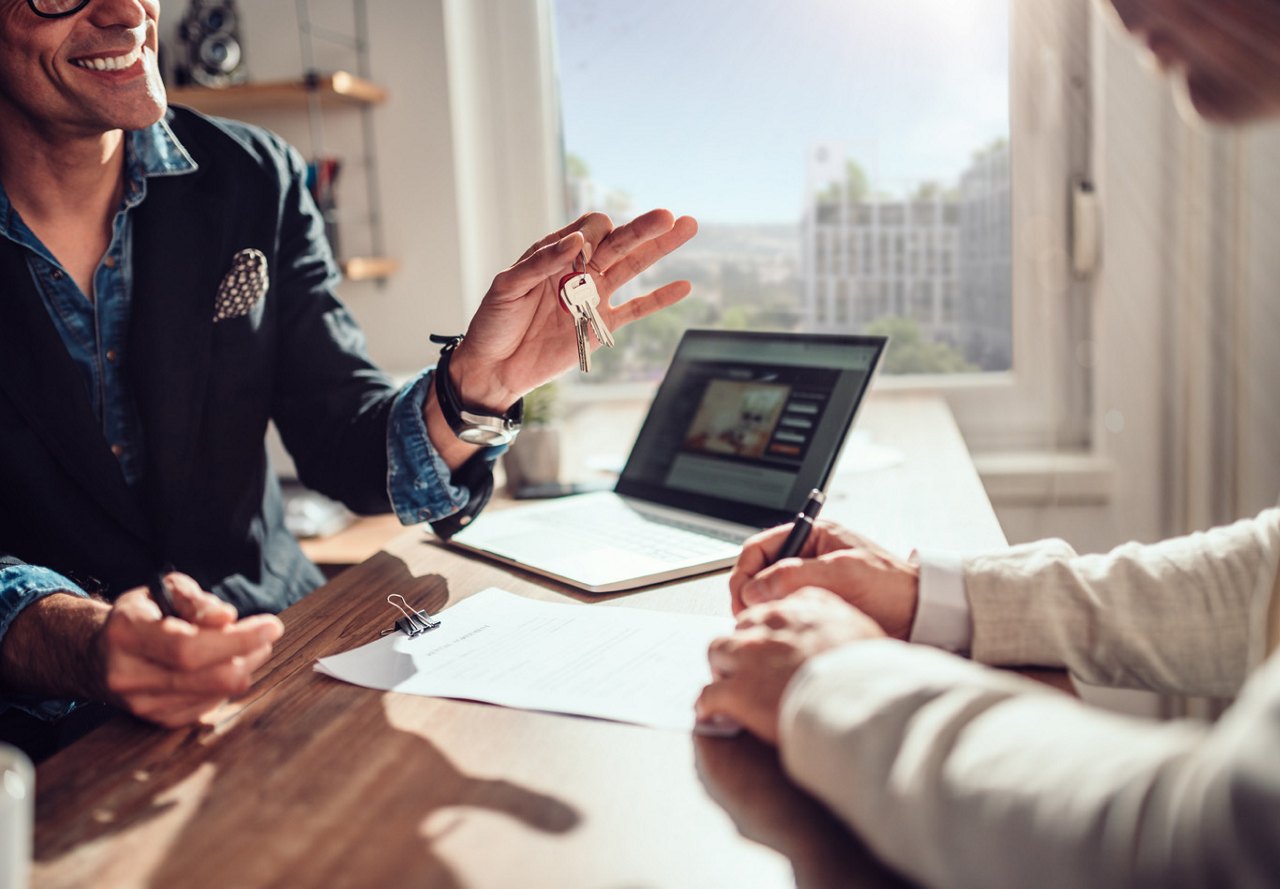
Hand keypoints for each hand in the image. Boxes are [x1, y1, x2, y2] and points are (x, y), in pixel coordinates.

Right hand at [93, 573, 283, 727]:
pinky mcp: (156, 720)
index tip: (272, 626)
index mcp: (126, 633)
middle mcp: (127, 673)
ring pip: (214, 694)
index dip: (237, 640)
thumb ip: (195, 601)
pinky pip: (208, 707)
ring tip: (252, 647)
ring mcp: (140, 703)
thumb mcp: (164, 591)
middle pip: (206, 676)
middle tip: (268, 635)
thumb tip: (227, 617)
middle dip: (249, 654)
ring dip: (244, 668)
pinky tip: (227, 665)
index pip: (189, 646)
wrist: (98, 654)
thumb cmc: (144, 614)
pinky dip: (226, 685)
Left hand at [448, 209, 697, 409]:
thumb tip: (578, 242)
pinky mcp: (601, 326)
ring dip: (659, 248)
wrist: (494, 366)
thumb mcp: (508, 286)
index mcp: (555, 253)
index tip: (582, 250)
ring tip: (686, 226)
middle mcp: (579, 270)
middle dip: (642, 228)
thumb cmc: (494, 321)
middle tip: (666, 216)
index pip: (588, 230)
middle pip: (619, 242)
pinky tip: (684, 286)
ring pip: (633, 267)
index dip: (592, 235)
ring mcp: (593, 297)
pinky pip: (636, 309)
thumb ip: (542, 262)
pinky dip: (659, 299)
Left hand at [696, 587, 883, 743]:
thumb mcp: (859, 627)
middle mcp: (769, 625)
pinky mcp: (736, 690)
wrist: (859, 703)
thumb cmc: (866, 673)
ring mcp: (749, 656)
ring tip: (727, 688)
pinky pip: (708, 695)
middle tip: (747, 670)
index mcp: (799, 609)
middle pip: (738, 629)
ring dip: (722, 670)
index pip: (767, 611)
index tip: (767, 647)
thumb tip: (829, 627)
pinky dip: (708, 705)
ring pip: (717, 652)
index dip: (765, 632)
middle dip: (741, 648)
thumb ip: (835, 618)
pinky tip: (713, 714)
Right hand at [728, 520, 919, 639]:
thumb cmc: (892, 586)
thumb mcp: (842, 573)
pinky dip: (778, 621)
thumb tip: (754, 589)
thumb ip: (795, 575)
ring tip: (769, 625)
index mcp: (812, 536)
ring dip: (763, 610)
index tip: (741, 598)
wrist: (922, 614)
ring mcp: (810, 582)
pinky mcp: (816, 606)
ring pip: (768, 595)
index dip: (744, 572)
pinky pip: (784, 612)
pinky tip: (785, 632)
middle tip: (750, 617)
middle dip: (750, 594)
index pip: (759, 547)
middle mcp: (807, 557)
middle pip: (758, 572)